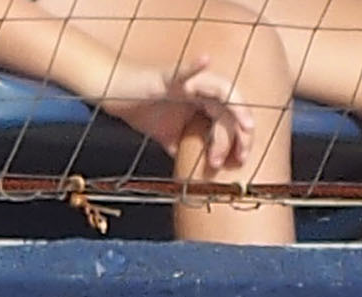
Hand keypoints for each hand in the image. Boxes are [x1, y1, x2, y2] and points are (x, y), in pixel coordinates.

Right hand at [102, 51, 255, 175]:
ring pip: (220, 90)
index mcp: (202, 102)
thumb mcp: (168, 137)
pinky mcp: (167, 76)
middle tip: (242, 155)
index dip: (238, 139)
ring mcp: (187, 81)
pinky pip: (184, 70)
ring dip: (236, 106)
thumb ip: (184, 146)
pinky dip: (195, 66)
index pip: (229, 118)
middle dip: (241, 130)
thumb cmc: (142, 110)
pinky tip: (206, 60)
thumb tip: (193, 172)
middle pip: (231, 105)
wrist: (116, 95)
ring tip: (246, 125)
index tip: (240, 161)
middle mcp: (200, 89)